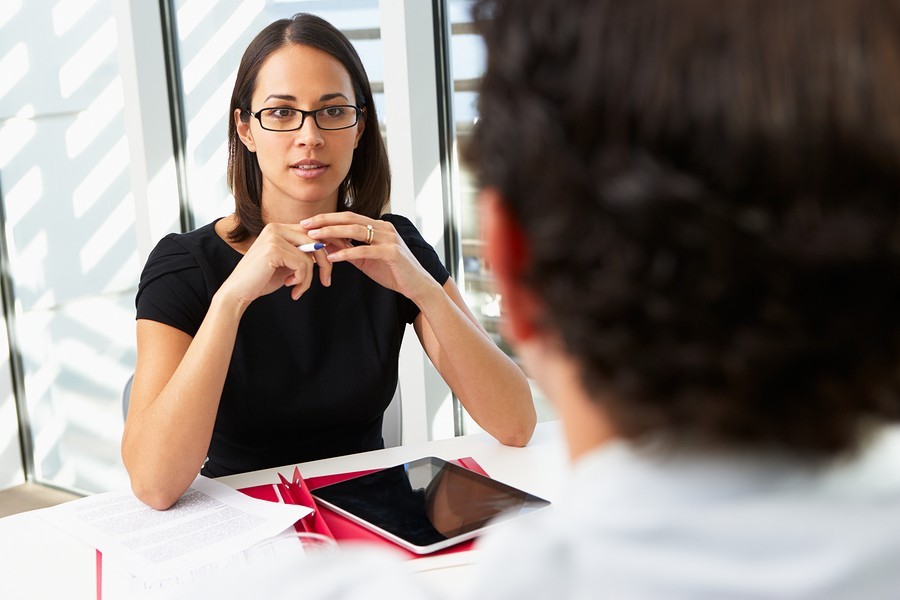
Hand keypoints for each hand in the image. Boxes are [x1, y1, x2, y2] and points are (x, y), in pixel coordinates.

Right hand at [218, 222, 331, 305]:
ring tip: (298, 289)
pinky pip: (303, 265)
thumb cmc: (263, 279)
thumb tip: (330, 249)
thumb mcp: (288, 263)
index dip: (330, 245)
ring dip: (309, 278)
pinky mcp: (273, 249)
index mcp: (279, 228)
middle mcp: (276, 228)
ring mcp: (274, 237)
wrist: (238, 292)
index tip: (336, 263)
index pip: (313, 232)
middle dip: (326, 263)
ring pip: (310, 256)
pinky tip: (291, 288)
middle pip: (316, 241)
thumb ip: (304, 254)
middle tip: (326, 281)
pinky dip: (302, 281)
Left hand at [301, 212, 436, 301]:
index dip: (327, 218)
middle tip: (305, 225)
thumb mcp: (366, 259)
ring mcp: (389, 239)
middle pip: (350, 219)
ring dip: (332, 233)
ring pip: (356, 231)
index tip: (308, 222)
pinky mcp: (392, 252)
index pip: (348, 217)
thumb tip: (327, 244)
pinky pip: (365, 250)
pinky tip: (332, 257)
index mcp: (378, 227)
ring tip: (314, 237)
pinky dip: (347, 253)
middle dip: (325, 221)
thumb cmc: (392, 272)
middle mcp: (384, 228)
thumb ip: (350, 250)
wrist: (417, 285)